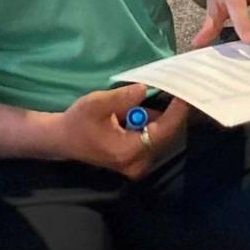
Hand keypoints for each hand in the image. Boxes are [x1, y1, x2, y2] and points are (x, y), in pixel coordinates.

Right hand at [50, 84, 192, 179]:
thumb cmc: (77, 122)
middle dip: (173, 111)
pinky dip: (154, 122)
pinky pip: (153, 137)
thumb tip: (145, 89)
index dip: (177, 111)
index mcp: (128, 151)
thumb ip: (122, 98)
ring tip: (167, 92)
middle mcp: (138, 162)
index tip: (186, 91)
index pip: (163, 131)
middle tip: (179, 86)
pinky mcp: (137, 159)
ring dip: (163, 115)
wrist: (62, 140)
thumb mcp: (96, 104)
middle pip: (167, 135)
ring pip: (161, 136)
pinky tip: (149, 107)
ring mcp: (138, 163)